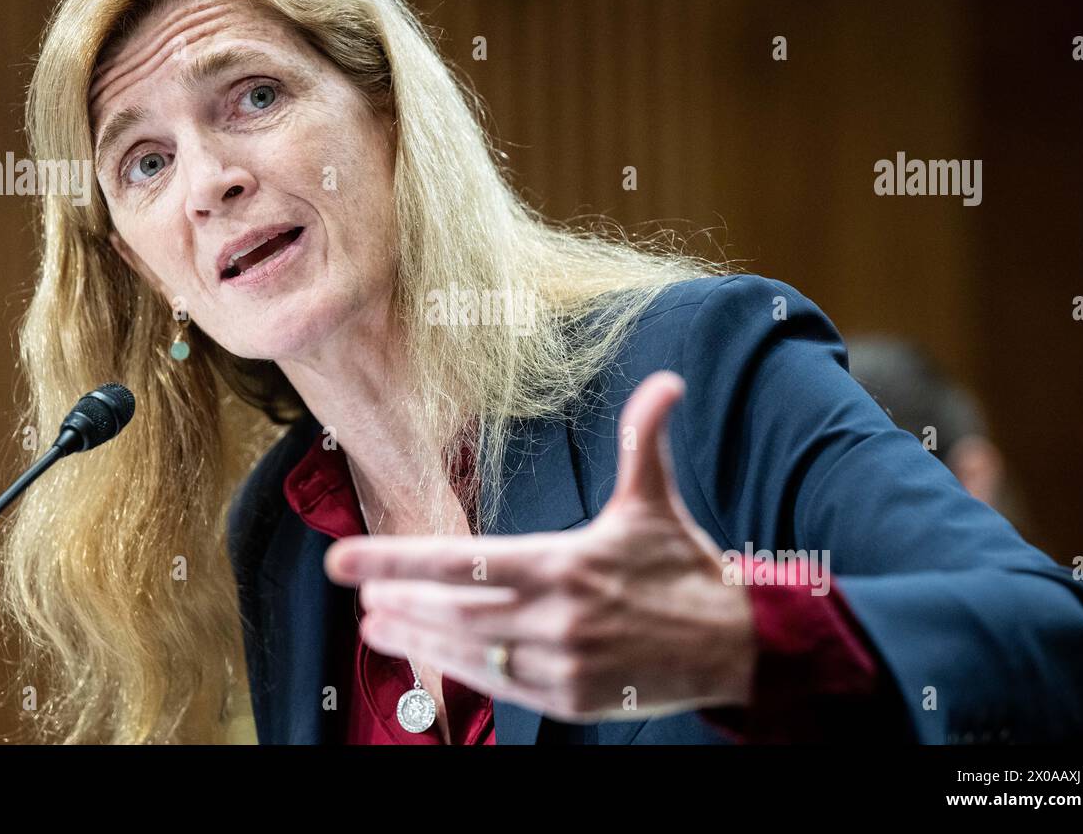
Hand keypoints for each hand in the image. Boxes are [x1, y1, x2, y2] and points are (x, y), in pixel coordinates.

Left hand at [323, 370, 755, 722]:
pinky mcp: (573, 701)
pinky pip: (502, 687)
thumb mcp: (656, 505)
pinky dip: (460, 672)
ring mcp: (563, 665)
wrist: (738, 646)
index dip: (398, 560)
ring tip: (376, 625)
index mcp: (566, 564)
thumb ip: (644, 442)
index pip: (465, 561)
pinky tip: (430, 657)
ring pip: (471, 654)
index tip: (344, 560)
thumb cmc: (685, 568)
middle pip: (455, 612)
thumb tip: (666, 381)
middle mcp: (558, 618)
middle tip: (358, 593)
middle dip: (400, 603)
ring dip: (418, 639)